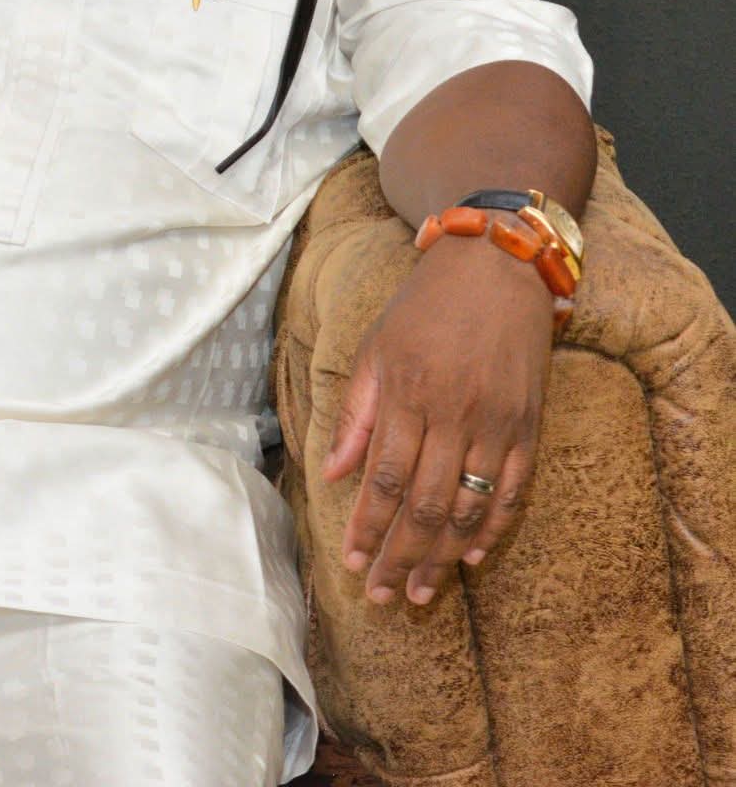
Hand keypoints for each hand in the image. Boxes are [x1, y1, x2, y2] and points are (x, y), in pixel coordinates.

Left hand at [321, 226, 552, 605]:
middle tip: (383, 596)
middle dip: (400, 557)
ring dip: (442, 557)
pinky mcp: (529, 426)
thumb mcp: (376, 347)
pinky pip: (512, 491)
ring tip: (421, 592)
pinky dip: (493, 528)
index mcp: (407, 394)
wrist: (497, 267)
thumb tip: (334, 473)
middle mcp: (452, 415)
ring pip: (468, 508)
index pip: (382, 479)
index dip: (367, 529)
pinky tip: (472, 556)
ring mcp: (496, 424)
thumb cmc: (424, 305)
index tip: (352, 564)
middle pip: (423, 505)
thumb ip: (356, 412)